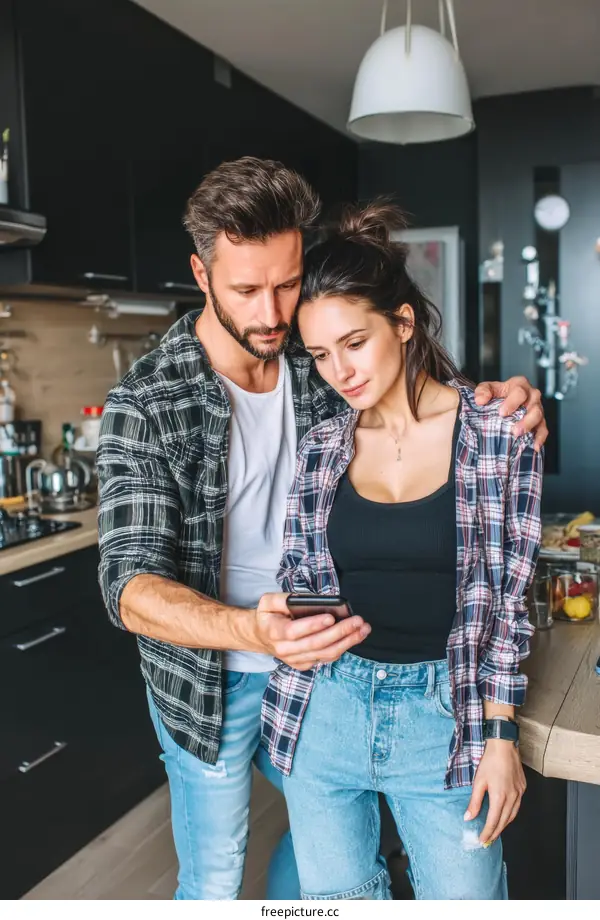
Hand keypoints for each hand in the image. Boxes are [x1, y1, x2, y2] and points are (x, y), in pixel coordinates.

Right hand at [255, 592, 370, 669]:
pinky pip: (326, 659)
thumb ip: (284, 599)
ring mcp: (296, 660)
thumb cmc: (268, 616)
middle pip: (316, 644)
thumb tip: (305, 599)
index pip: (295, 631)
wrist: (260, 637)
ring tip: (363, 629)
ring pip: (325, 654)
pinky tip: (354, 637)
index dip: (313, 625)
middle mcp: (285, 649)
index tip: (331, 617)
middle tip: (357, 621)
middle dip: (340, 632)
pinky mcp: (305, 665)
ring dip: (347, 642)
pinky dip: (342, 648)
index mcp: (274, 632)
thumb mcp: (268, 601)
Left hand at [464, 740, 525, 845]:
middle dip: (495, 832)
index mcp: (500, 797)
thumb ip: (474, 802)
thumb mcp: (478, 781)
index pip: (493, 821)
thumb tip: (468, 817)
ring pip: (512, 815)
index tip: (481, 840)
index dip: (487, 833)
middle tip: (488, 840)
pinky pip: (517, 806)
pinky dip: (510, 814)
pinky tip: (505, 815)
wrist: (504, 746)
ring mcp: (519, 793)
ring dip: (504, 825)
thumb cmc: (490, 761)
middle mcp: (512, 798)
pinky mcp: (523, 788)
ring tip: (495, 831)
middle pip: (504, 822)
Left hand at [474, 376, 547, 450]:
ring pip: (539, 417)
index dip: (512, 403)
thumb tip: (480, 400)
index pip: (520, 392)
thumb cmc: (495, 394)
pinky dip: (540, 438)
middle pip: (533, 405)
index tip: (501, 413)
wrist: (499, 402)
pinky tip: (535, 446)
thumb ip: (482, 391)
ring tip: (518, 435)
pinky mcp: (539, 421)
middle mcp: (532, 395)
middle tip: (514, 429)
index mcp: (520, 385)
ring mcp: (537, 408)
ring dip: (530, 427)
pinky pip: (543, 429)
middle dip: (525, 419)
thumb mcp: (486, 389)